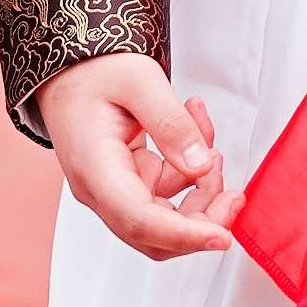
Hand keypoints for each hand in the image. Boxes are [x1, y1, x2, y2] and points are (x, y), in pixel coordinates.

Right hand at [34, 54, 232, 260]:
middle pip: (155, 233)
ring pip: (165, 215)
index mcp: (94, 168)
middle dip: (202, 220)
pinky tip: (193, 130)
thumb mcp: (139, 80)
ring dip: (200, 189)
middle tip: (235, 196)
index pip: (139, 219)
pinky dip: (188, 169)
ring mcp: (113, 189)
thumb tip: (201, 167)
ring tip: (210, 140)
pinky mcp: (127, 181)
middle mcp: (100, 189)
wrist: (71, 70)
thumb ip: (171, 124)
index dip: (184, 234)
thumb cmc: (93, 72)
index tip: (222, 235)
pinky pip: (165, 190)